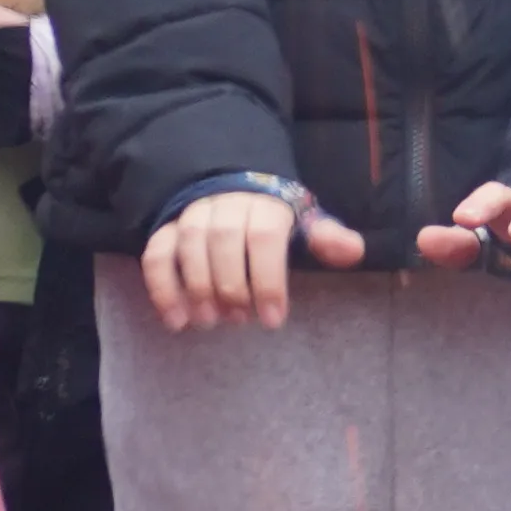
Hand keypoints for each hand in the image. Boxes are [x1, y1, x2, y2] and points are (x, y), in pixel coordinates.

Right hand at [143, 184, 363, 331]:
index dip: (267, 280)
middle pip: (222, 240)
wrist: (235, 188)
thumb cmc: (276, 219)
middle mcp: (225, 202)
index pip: (264, 237)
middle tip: (238, 320)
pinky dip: (162, 288)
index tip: (271, 319)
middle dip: (230, 285)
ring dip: (196, 287)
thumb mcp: (306, 225)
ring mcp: (192, 213)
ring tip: (209, 322)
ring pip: (187, 244)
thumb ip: (326, 238)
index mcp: (265, 202)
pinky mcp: (167, 228)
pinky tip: (175, 321)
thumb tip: (354, 250)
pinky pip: (156, 253)